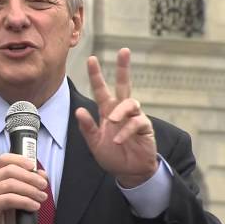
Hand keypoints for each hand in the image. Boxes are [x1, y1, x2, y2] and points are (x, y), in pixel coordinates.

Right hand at [0, 153, 48, 223]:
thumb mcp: (14, 195)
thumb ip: (26, 184)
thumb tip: (42, 175)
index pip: (5, 159)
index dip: (20, 160)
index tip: (33, 166)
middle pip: (11, 170)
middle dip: (30, 176)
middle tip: (43, 185)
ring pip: (11, 184)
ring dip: (30, 190)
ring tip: (41, 197)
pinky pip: (10, 199)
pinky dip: (25, 201)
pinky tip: (34, 206)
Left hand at [75, 48, 157, 187]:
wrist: (129, 172)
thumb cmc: (112, 156)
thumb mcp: (94, 143)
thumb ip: (87, 128)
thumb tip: (79, 111)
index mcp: (107, 111)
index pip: (101, 89)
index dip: (96, 75)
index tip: (91, 59)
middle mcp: (121, 110)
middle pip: (124, 84)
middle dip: (124, 68)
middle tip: (124, 51)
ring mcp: (134, 117)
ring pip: (131, 102)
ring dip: (120, 111)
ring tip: (111, 121)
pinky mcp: (145, 127)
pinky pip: (137, 122)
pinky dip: (125, 131)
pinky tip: (118, 140)